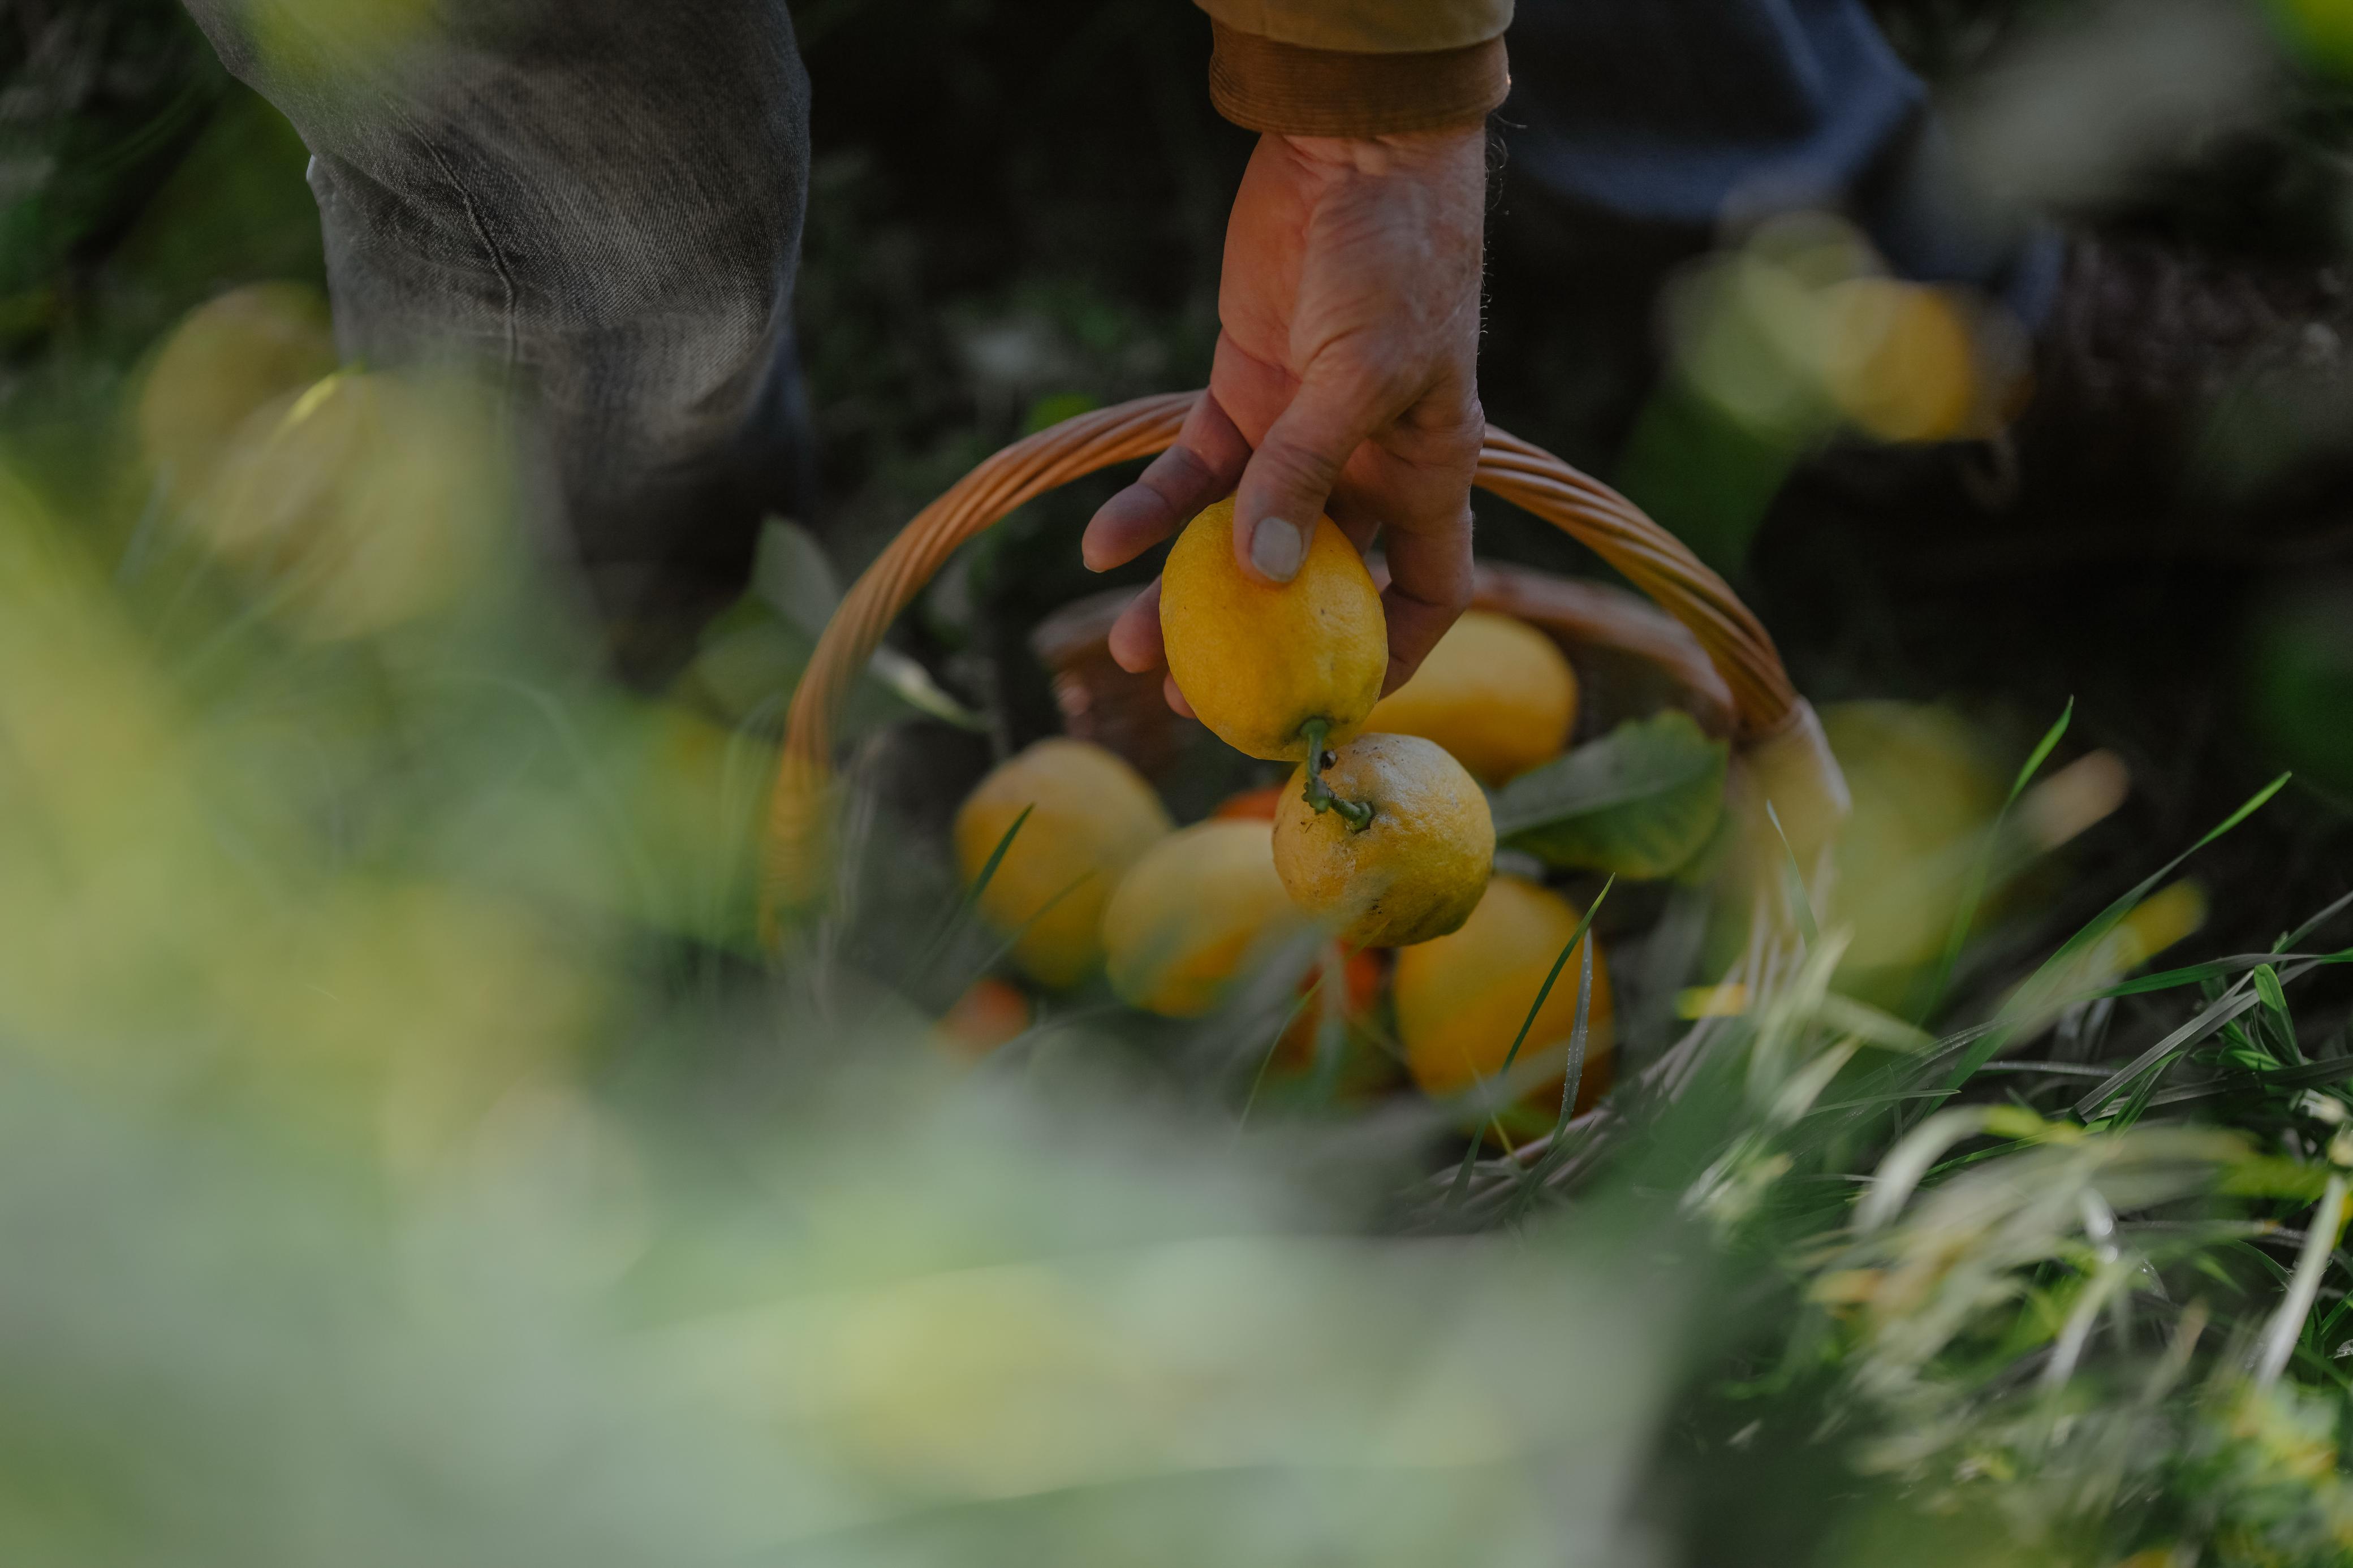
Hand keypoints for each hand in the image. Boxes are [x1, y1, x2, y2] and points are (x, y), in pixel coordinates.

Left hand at [1080, 125, 1487, 715]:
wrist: (1350, 150)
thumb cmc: (1393, 257)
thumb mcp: (1363, 372)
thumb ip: (1310, 474)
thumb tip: (1264, 577)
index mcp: (1427, 474)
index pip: (1427, 592)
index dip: (1392, 657)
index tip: (1331, 706)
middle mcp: (1363, 469)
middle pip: (1310, 587)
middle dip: (1253, 647)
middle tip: (1190, 701)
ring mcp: (1295, 438)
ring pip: (1235, 542)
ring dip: (1180, 595)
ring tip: (1121, 648)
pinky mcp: (1236, 398)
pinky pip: (1187, 476)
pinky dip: (1144, 513)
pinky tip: (1097, 548)